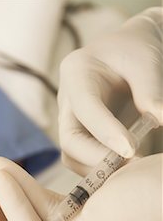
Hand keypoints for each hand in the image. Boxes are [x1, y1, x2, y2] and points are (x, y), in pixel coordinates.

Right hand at [58, 7, 162, 175]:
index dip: (105, 132)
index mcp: (76, 73)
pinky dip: (103, 170)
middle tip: (132, 166)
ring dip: (99, 169)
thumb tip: (160, 121)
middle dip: (97, 159)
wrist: (128, 53)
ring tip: (132, 169)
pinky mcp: (80, 136)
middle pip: (70, 141)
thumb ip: (150, 91)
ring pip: (73, 157)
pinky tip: (127, 168)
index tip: (131, 150)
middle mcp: (67, 101)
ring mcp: (71, 121)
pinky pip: (84, 161)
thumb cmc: (136, 51)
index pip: (85, 108)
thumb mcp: (146, 62)